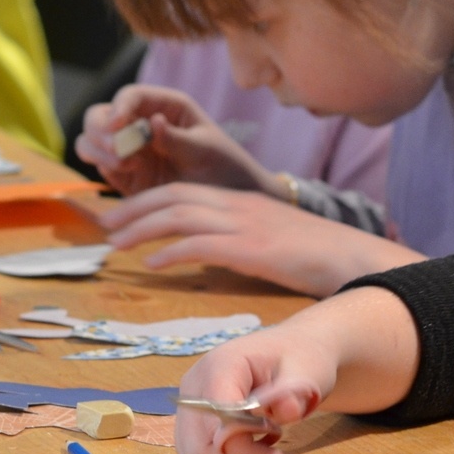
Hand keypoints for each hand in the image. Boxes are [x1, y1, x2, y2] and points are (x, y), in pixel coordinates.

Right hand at [74, 84, 285, 198]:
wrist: (228, 202)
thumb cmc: (225, 168)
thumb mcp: (206, 151)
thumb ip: (178, 139)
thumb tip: (153, 121)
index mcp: (166, 107)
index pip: (131, 96)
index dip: (120, 106)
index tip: (118, 124)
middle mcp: (141, 123)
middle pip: (100, 115)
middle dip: (101, 129)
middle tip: (118, 148)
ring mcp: (130, 149)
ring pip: (91, 139)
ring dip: (97, 148)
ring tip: (125, 162)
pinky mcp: (123, 175)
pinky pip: (99, 164)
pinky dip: (103, 166)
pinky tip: (128, 172)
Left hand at [100, 182, 424, 296]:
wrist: (351, 257)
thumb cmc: (315, 255)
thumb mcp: (270, 237)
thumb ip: (237, 237)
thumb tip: (204, 252)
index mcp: (240, 200)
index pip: (182, 189)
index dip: (144, 199)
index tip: (117, 215)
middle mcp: (238, 204)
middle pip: (173, 195)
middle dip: (132, 208)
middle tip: (103, 226)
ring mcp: (245, 224)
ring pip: (180, 214)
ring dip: (141, 228)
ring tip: (114, 244)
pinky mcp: (253, 247)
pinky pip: (202, 244)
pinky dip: (171, 252)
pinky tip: (151, 265)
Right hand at [174, 287, 421, 453]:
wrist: (306, 354)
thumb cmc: (310, 356)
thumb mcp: (311, 369)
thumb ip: (295, 390)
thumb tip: (278, 410)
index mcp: (218, 366)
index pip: (212, 421)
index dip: (241, 445)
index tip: (278, 451)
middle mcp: (192, 387)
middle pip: (197, 449)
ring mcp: (190, 408)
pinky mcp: (196, 426)